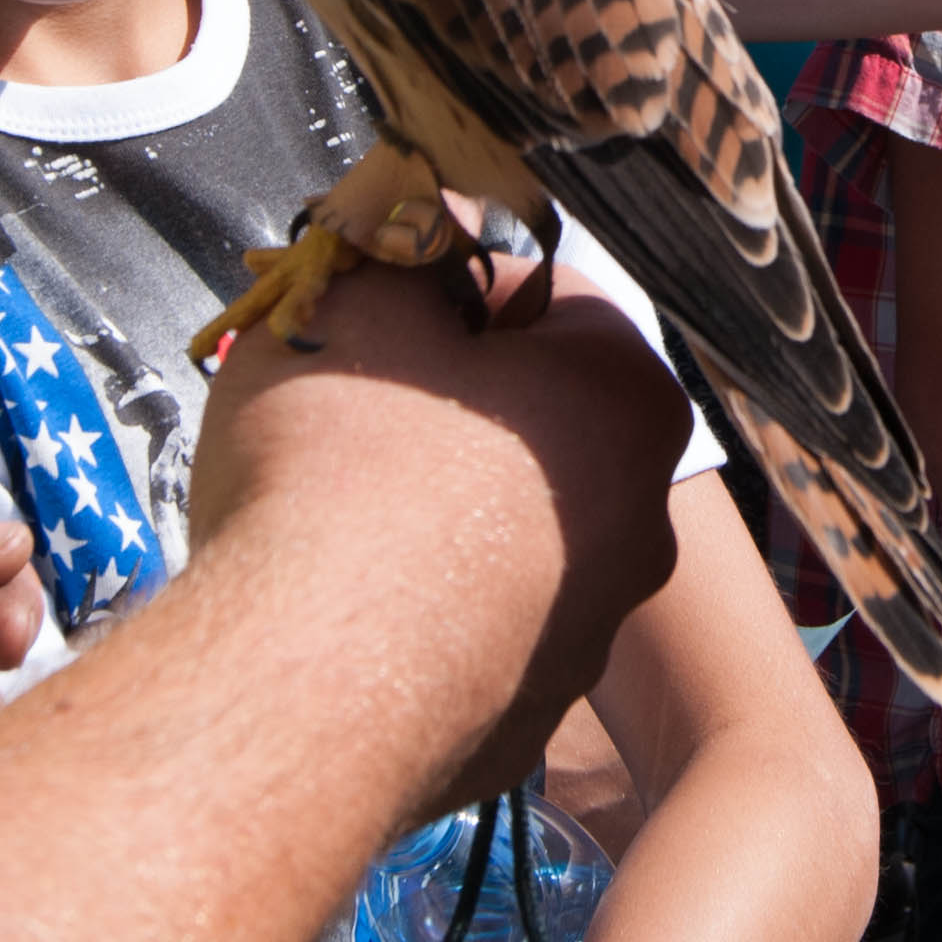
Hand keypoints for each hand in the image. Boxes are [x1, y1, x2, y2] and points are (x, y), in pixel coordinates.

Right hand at [191, 257, 688, 814]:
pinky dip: (418, 612)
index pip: (541, 295)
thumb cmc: (338, 477)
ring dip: (430, 511)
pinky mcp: (523, 724)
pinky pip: (471, 633)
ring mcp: (588, 634)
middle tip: (339, 407)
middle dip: (437, 404)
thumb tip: (426, 217)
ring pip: (503, 531)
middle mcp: (641, 519)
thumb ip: (401, 242)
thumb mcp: (355, 307)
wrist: (300, 697)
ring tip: (324, 516)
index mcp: (627, 398)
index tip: (368, 311)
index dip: (437, 288)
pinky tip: (340, 612)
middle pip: (529, 421)